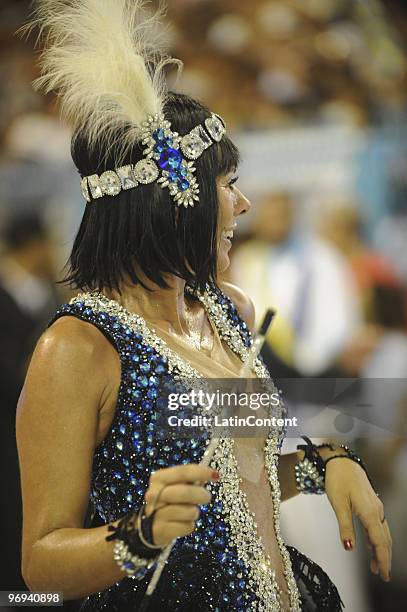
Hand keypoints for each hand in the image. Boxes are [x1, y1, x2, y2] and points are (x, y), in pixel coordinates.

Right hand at [144, 464, 218, 546]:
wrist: (150, 525)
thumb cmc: (169, 501)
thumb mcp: (174, 485)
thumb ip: (190, 478)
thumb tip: (213, 474)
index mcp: (158, 478)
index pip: (183, 472)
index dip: (201, 472)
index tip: (216, 475)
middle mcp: (154, 494)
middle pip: (186, 492)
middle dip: (201, 495)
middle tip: (206, 497)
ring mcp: (155, 513)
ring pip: (189, 511)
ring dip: (194, 512)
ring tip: (188, 512)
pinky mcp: (161, 530)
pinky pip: (187, 526)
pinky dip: (189, 525)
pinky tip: (181, 523)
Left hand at [324, 457, 391, 581]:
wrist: (341, 461)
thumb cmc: (338, 479)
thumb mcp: (338, 503)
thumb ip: (344, 526)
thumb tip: (349, 548)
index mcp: (369, 512)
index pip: (379, 541)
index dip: (382, 559)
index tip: (384, 574)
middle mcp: (376, 510)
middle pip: (384, 539)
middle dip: (384, 558)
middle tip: (383, 575)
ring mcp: (375, 506)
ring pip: (382, 533)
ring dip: (381, 550)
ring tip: (377, 566)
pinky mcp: (371, 503)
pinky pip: (378, 525)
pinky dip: (376, 538)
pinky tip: (371, 545)